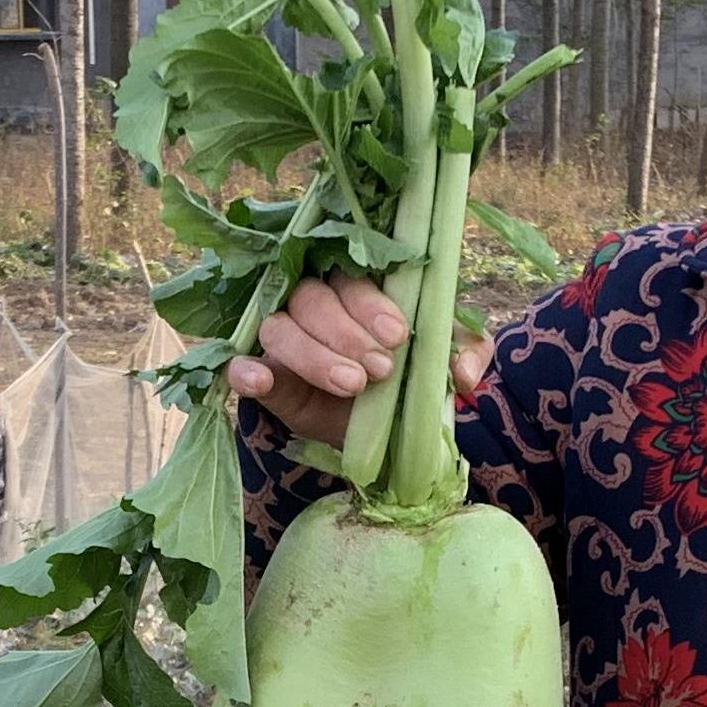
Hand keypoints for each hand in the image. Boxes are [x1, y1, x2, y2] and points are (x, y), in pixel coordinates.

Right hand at [224, 271, 492, 448]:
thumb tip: (465, 373)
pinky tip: (258, 380)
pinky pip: (239, 364)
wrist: (385, 431)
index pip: (351, 275)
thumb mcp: (447, 363)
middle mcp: (313, 303)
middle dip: (347, 333)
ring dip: (313, 355)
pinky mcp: (265, 375)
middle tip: (380, 369)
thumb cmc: (409, 379)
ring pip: (279, 327)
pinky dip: (245, 370)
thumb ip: (466, 353)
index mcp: (356, 287)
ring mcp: (283, 338)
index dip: (371, 303)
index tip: (398, 336)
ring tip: (352, 384)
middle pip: (311, 297)